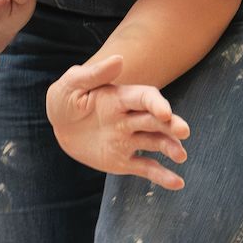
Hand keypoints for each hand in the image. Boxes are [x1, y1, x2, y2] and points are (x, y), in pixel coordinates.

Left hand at [45, 53, 189, 190]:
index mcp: (119, 98)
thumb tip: (119, 59)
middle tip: (184, 132)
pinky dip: (161, 176)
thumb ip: (95, 74)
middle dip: (171, 125)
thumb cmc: (65, 99)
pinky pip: (145, 168)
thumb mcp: (73, 83)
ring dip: (170, 148)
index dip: (156, 104)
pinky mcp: (122, 160)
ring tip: (181, 156)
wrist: (58, 126)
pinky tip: (177, 183)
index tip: (164, 113)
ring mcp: (127, 140)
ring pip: (155, 143)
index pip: (144, 98)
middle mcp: (129, 118)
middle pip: (156, 121)